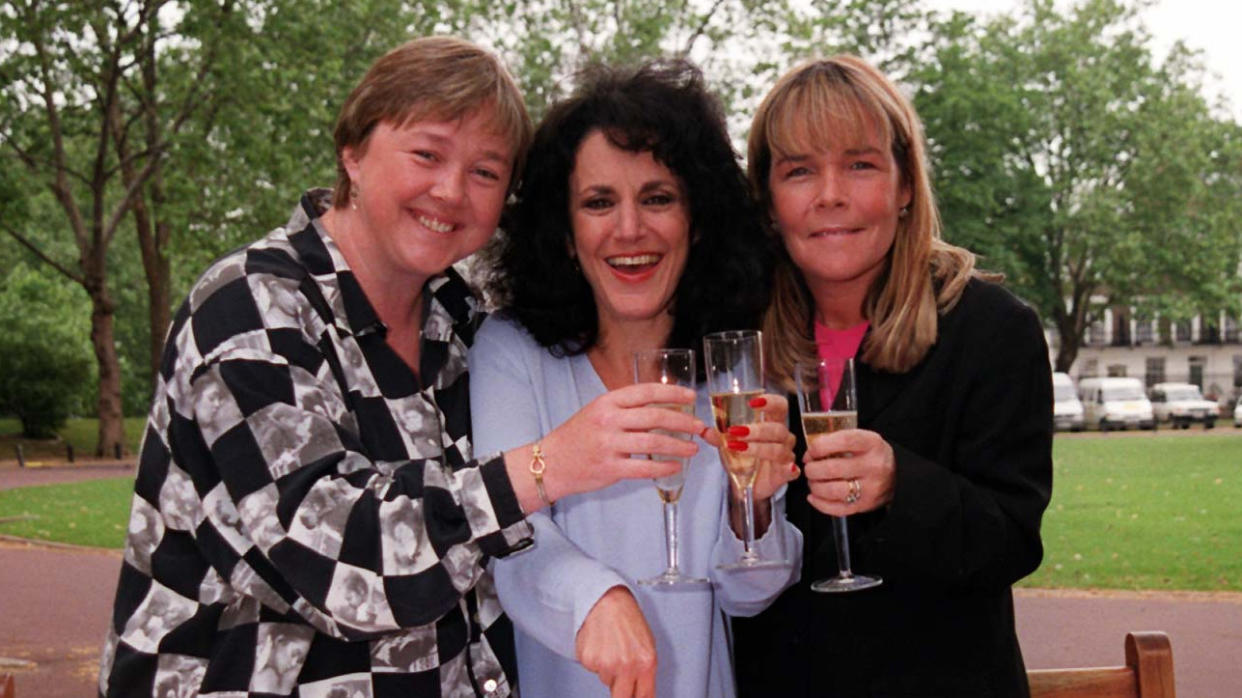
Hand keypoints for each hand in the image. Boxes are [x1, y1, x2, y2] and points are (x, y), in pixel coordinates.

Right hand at [539, 383, 704, 500]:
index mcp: (607, 402)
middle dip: (683, 421)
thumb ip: (625, 409)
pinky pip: (644, 467)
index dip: (672, 393)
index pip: (646, 392)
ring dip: (678, 445)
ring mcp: (609, 445)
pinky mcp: (610, 468)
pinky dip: (663, 467)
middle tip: (699, 426)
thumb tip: (661, 407)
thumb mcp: (597, 412)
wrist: (550, 463)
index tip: (690, 397)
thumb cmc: (577, 437)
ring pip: (653, 442)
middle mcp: (608, 421)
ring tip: (692, 448)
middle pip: (655, 417)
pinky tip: (675, 466)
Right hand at [575, 586, 657, 697]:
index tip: (634, 697)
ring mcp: (606, 664)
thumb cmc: (628, 619)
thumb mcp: (647, 645)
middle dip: (621, 693)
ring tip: (611, 648)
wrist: (607, 601)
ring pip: (606, 681)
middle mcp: (626, 666)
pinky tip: (601, 644)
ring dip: (609, 671)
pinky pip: (593, 670)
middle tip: (620, 681)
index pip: (644, 697)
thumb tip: (642, 692)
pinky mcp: (589, 660)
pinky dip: (596, 661)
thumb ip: (645, 672)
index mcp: (646, 663)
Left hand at [719, 393, 798, 500]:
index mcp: (772, 424)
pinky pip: (792, 470)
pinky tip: (785, 468)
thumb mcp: (728, 446)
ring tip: (738, 448)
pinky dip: (789, 469)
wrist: (746, 486)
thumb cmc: (743, 460)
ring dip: (758, 448)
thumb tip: (705, 430)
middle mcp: (783, 437)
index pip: (780, 407)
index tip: (753, 402)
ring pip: (778, 448)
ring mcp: (786, 455)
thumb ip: (719, 437)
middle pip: (777, 428)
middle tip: (736, 431)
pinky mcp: (787, 473)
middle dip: (757, 429)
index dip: (771, 402)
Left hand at [802, 428, 894, 516]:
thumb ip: (838, 441)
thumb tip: (810, 452)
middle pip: (832, 469)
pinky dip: (819, 503)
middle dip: (812, 468)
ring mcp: (870, 488)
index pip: (843, 441)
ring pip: (832, 490)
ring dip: (814, 486)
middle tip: (809, 467)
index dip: (820, 446)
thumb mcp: (863, 439)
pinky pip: (836, 508)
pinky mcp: (865, 506)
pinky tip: (814, 496)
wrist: (898, 475)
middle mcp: (873, 466)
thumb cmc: (872, 455)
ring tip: (813, 480)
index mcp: (872, 444)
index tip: (812, 450)